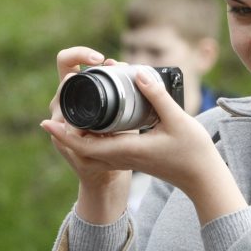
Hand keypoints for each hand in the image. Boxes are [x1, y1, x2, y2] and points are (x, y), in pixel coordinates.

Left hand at [43, 60, 246, 222]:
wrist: (203, 178)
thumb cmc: (193, 152)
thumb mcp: (177, 119)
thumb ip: (156, 96)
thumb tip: (137, 72)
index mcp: (128, 149)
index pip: (85, 146)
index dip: (64, 135)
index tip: (47, 122)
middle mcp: (123, 157)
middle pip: (84, 148)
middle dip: (67, 132)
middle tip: (55, 113)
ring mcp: (128, 159)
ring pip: (94, 149)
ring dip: (80, 135)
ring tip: (73, 114)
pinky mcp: (135, 158)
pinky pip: (106, 149)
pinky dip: (96, 138)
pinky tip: (98, 124)